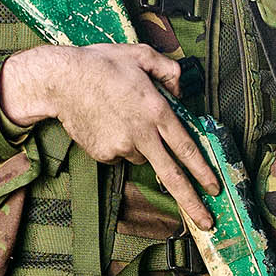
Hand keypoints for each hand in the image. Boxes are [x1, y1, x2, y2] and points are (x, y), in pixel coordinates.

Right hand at [0, 45, 216, 227]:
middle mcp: (142, 134)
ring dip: (141, 146)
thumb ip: (169, 70)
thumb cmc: (101, 64)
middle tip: (206, 221)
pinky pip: (120, 155)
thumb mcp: (141, 54)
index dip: (204, 171)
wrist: (60, 80)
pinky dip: (119, 144)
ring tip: (122, 117)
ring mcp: (121, 147)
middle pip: (172, 176)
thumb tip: (181, 91)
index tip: (215, 188)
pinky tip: (107, 122)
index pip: (187, 148)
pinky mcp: (103, 154)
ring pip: (142, 157)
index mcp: (156, 111)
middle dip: (192, 202)